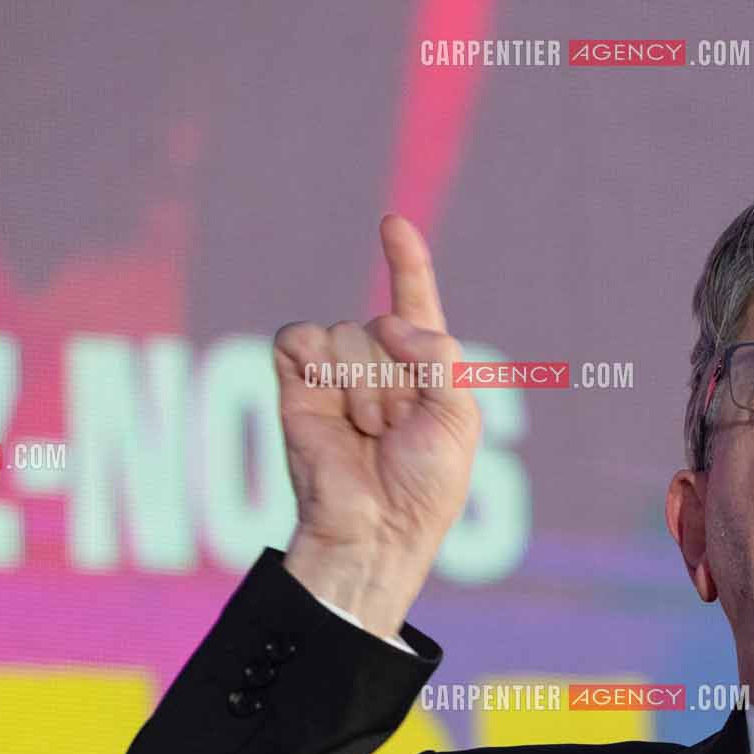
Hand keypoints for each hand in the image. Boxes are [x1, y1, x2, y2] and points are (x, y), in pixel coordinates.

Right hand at [273, 214, 481, 637]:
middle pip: (383, 322)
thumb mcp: (459, 417)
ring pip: (347, 332)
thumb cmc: (424, 485)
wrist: (375, 528)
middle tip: (396, 431)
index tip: (392, 224)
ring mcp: (334, 373)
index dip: (406, 262)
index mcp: (423, 367)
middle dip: (397, 377)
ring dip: (364, 385)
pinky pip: (300, 338)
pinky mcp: (294, 382)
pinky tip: (329, 403)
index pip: (414, 300)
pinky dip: (319, 365)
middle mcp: (377, 364)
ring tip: (368, 432)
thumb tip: (384, 320)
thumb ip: (440, 355)